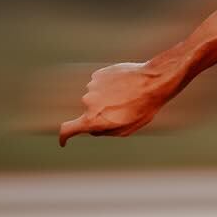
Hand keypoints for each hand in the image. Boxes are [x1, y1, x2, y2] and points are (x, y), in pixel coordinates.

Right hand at [58, 60, 179, 146]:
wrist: (153, 81)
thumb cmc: (143, 108)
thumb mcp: (126, 129)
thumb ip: (105, 131)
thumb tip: (93, 130)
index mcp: (93, 119)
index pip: (68, 129)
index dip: (64, 136)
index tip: (64, 140)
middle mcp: (88, 102)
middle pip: (90, 112)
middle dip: (101, 114)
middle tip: (122, 110)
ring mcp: (92, 86)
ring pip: (96, 97)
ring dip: (107, 99)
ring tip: (127, 96)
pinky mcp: (98, 75)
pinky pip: (100, 85)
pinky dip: (109, 87)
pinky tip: (124, 86)